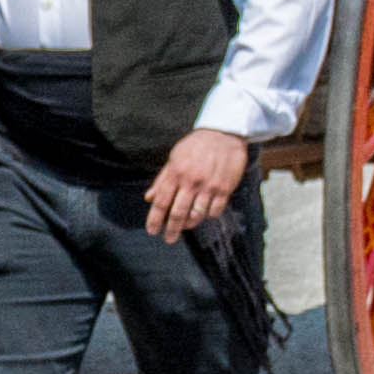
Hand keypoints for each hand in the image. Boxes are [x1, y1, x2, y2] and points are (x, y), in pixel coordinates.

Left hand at [143, 128, 252, 242]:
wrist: (223, 134)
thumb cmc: (196, 146)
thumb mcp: (174, 158)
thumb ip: (162, 180)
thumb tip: (148, 198)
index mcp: (176, 173)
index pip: (162, 201)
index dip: (155, 219)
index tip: (152, 231)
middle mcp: (191, 181)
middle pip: (178, 212)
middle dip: (171, 229)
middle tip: (168, 239)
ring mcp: (209, 186)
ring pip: (197, 214)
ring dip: (190, 223)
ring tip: (186, 225)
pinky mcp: (224, 188)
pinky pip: (215, 211)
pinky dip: (208, 215)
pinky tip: (205, 212)